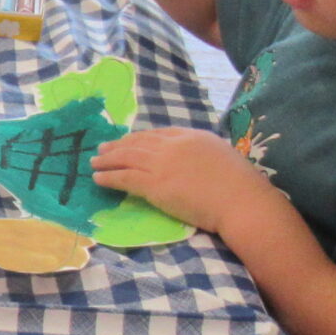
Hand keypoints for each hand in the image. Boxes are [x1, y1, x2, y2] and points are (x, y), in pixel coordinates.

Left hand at [89, 126, 273, 234]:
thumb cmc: (240, 186)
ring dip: (107, 159)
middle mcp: (174, 145)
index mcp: (193, 136)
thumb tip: (194, 162)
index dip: (139, 137)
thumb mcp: (221, 158)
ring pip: (127, 157)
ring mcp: (163, 164)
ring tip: (94, 162)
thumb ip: (202, 155)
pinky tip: (98, 178)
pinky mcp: (155, 185)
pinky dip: (109, 177)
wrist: (241, 201)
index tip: (128, 140)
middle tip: (103, 148)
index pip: (158, 134)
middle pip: (138, 142)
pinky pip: (125, 177)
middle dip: (118, 145)